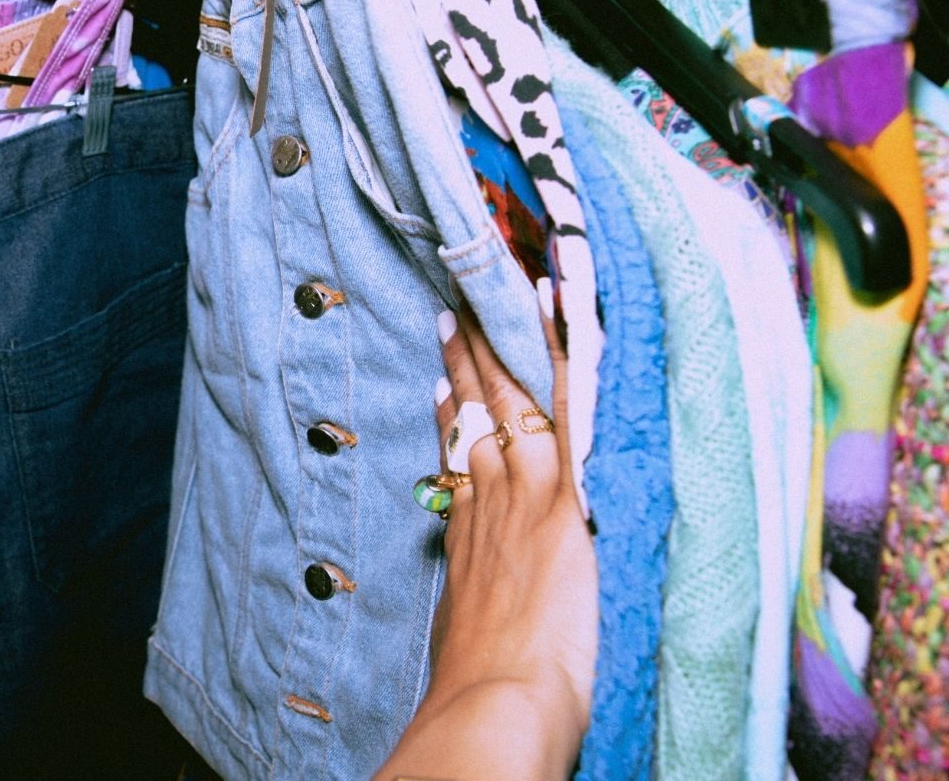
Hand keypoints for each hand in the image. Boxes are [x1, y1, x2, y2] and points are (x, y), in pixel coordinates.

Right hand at [378, 279, 596, 779]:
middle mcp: (490, 507)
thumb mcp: (469, 642)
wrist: (498, 702)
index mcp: (469, 542)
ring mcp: (525, 495)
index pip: (461, 462)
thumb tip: (472, 620)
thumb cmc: (488, 693)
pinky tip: (556, 316)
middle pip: (476, 421)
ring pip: (512, 404)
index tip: (445, 386)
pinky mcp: (562, 497)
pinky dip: (557, 357)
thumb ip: (476, 613)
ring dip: (501, 350)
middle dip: (466, 367)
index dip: (453, 419)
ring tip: (492, 304)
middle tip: (453, 319)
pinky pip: (561, 408)